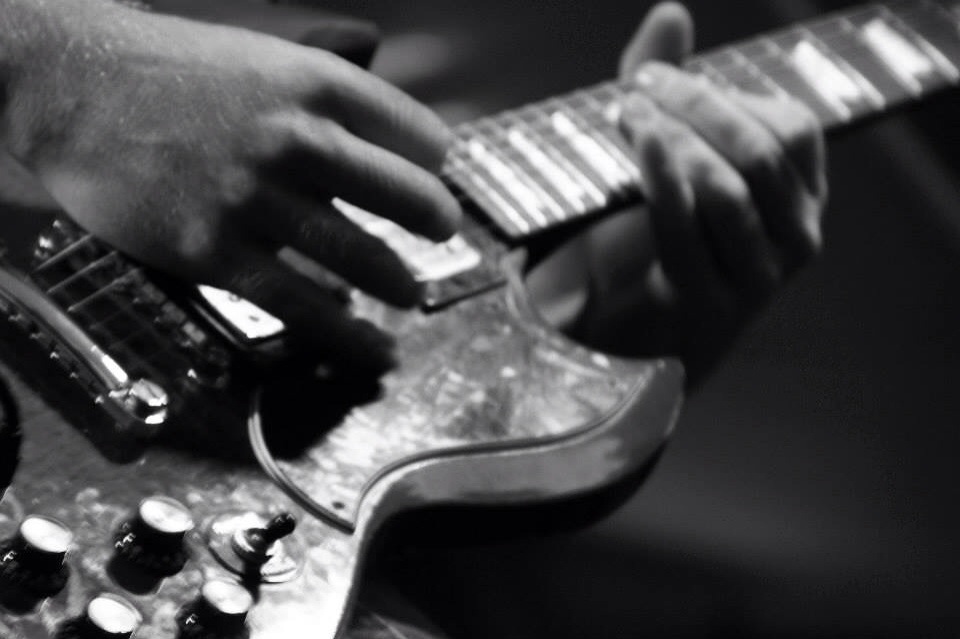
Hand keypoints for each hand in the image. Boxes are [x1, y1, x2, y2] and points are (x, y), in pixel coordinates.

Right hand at [2, 1, 459, 372]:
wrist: (73, 90)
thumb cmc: (174, 73)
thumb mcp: (264, 57)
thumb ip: (329, 95)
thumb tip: (390, 141)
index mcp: (316, 84)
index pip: (416, 134)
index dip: (434, 160)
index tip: (434, 176)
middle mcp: (295, 140)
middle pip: (404, 195)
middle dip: (435, 221)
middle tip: (442, 233)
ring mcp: (255, 199)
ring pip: (359, 256)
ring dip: (399, 284)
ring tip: (412, 297)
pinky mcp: (215, 251)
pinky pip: (300, 303)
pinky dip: (346, 332)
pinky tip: (372, 346)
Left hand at [532, 2, 826, 384]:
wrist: (635, 328)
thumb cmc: (660, 232)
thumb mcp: (671, 154)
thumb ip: (674, 88)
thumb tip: (671, 12)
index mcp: (802, 194)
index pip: (791, 128)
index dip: (722, 94)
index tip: (656, 76)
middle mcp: (796, 236)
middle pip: (759, 153)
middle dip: (695, 110)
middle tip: (639, 90)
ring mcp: (760, 276)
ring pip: (729, 191)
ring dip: (676, 144)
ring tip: (628, 117)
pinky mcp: (713, 303)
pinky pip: (689, 231)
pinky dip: (662, 181)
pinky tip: (638, 148)